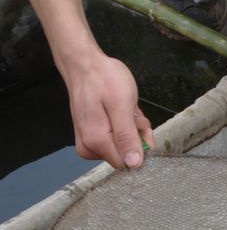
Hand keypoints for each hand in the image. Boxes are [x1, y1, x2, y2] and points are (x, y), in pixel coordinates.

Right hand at [64, 53, 155, 168]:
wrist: (84, 64)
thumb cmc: (104, 80)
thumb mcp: (122, 106)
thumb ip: (127, 136)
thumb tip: (133, 165)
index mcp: (97, 142)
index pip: (127, 163)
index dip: (139, 144)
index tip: (138, 125)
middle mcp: (89, 148)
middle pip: (126, 154)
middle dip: (136, 134)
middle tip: (133, 113)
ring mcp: (89, 142)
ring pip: (124, 145)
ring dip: (132, 128)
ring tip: (127, 109)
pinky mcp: (91, 136)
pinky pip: (117, 137)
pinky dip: (125, 124)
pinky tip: (122, 110)